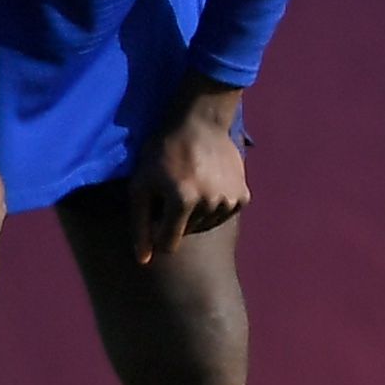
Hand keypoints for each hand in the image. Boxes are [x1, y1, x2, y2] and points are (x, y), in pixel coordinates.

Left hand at [127, 85, 248, 262]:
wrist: (199, 124)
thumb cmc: (162, 153)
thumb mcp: (140, 186)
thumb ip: (140, 226)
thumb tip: (144, 261)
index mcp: (182, 201)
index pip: (167, 244)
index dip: (157, 233)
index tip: (155, 213)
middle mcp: (209, 203)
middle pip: (187, 233)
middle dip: (176, 220)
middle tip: (172, 191)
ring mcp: (229, 199)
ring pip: (206, 225)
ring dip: (196, 214)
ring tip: (190, 187)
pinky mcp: (243, 195)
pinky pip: (225, 215)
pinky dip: (215, 207)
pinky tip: (208, 186)